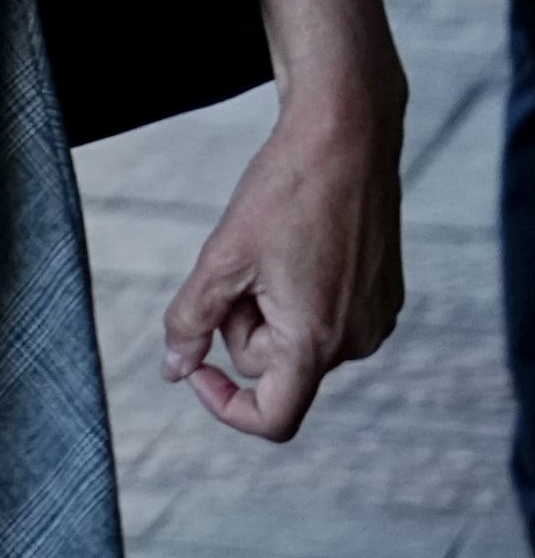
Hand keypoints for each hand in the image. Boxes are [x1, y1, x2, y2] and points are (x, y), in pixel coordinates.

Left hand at [161, 84, 406, 439]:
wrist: (345, 140)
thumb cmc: (286, 191)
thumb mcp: (221, 257)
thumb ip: (192, 320)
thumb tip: (175, 369)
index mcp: (316, 339)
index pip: (274, 417)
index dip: (226, 406)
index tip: (197, 371)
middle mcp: (356, 341)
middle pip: (270, 364)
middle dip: (239, 322)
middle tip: (240, 262)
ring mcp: (374, 320)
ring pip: (293, 338)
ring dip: (266, 307)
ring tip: (271, 249)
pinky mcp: (381, 299)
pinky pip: (321, 317)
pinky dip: (295, 294)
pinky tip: (298, 246)